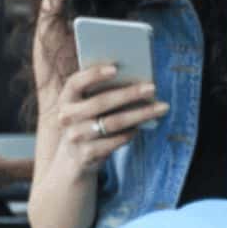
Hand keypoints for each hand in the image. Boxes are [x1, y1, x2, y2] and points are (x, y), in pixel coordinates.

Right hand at [48, 65, 168, 178]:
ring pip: (114, 123)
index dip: (94, 74)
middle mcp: (66, 117)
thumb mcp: (86, 108)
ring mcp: (76, 137)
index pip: (75, 82)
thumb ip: (101, 93)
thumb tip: (136, 81)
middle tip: (152, 87)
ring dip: (140, 114)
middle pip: (101, 102)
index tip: (116, 68)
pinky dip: (132, 131)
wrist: (73, 159)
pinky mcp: (88, 154)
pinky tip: (143, 125)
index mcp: (65, 99)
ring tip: (161, 107)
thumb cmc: (88, 124)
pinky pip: (117, 140)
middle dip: (129, 94)